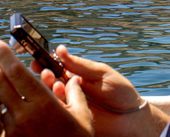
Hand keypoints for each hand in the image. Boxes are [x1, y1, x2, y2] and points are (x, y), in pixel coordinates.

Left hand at [0, 39, 92, 136]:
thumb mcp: (83, 117)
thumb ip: (76, 93)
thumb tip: (72, 79)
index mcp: (44, 104)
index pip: (17, 73)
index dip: (5, 55)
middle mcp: (25, 115)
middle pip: (0, 83)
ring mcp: (15, 130)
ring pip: (1, 101)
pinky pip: (5, 119)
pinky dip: (7, 109)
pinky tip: (12, 105)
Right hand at [33, 46, 169, 136]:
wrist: (131, 118)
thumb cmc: (120, 93)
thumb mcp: (102, 73)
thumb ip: (80, 65)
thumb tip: (60, 49)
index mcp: (75, 76)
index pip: (55, 67)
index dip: (45, 63)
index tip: (38, 59)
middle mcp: (69, 90)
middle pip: (49, 82)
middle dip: (44, 76)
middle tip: (46, 73)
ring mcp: (69, 105)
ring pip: (50, 97)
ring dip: (49, 89)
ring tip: (57, 86)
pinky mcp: (71, 120)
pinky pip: (58, 112)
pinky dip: (56, 105)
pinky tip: (61, 100)